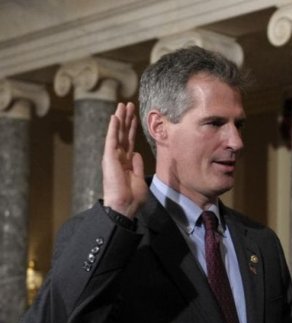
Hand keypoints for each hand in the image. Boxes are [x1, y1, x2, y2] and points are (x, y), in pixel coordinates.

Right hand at [102, 102, 145, 217]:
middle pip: (123, 134)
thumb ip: (137, 165)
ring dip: (120, 118)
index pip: (129, 141)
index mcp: (126, 162)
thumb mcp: (139, 178)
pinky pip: (111, 139)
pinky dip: (113, 128)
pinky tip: (115, 116)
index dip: (132, 129)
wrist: (124, 205)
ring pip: (117, 133)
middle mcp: (118, 157)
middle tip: (129, 104)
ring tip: (123, 105)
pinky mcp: (109, 157)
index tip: (135, 116)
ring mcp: (113, 156)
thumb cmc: (132, 196)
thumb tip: (137, 153)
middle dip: (126, 119)